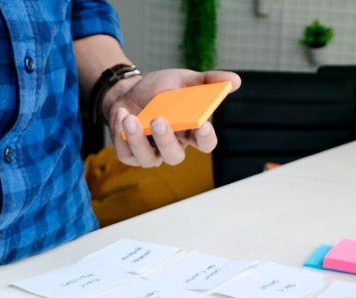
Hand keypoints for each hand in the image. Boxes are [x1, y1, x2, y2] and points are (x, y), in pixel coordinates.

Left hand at [103, 69, 239, 167]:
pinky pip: (126, 153)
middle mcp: (171, 146)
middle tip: (159, 120)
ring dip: (138, 140)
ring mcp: (150, 153)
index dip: (206, 139)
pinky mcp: (130, 154)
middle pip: (175, 156)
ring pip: (148, 159)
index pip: (205, 143)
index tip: (203, 126)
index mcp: (190, 131)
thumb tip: (234, 80)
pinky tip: (121, 113)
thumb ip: (207, 81)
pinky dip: (120, 134)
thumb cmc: (159, 90)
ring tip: (130, 118)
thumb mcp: (183, 79)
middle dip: (166, 141)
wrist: (129, 93)